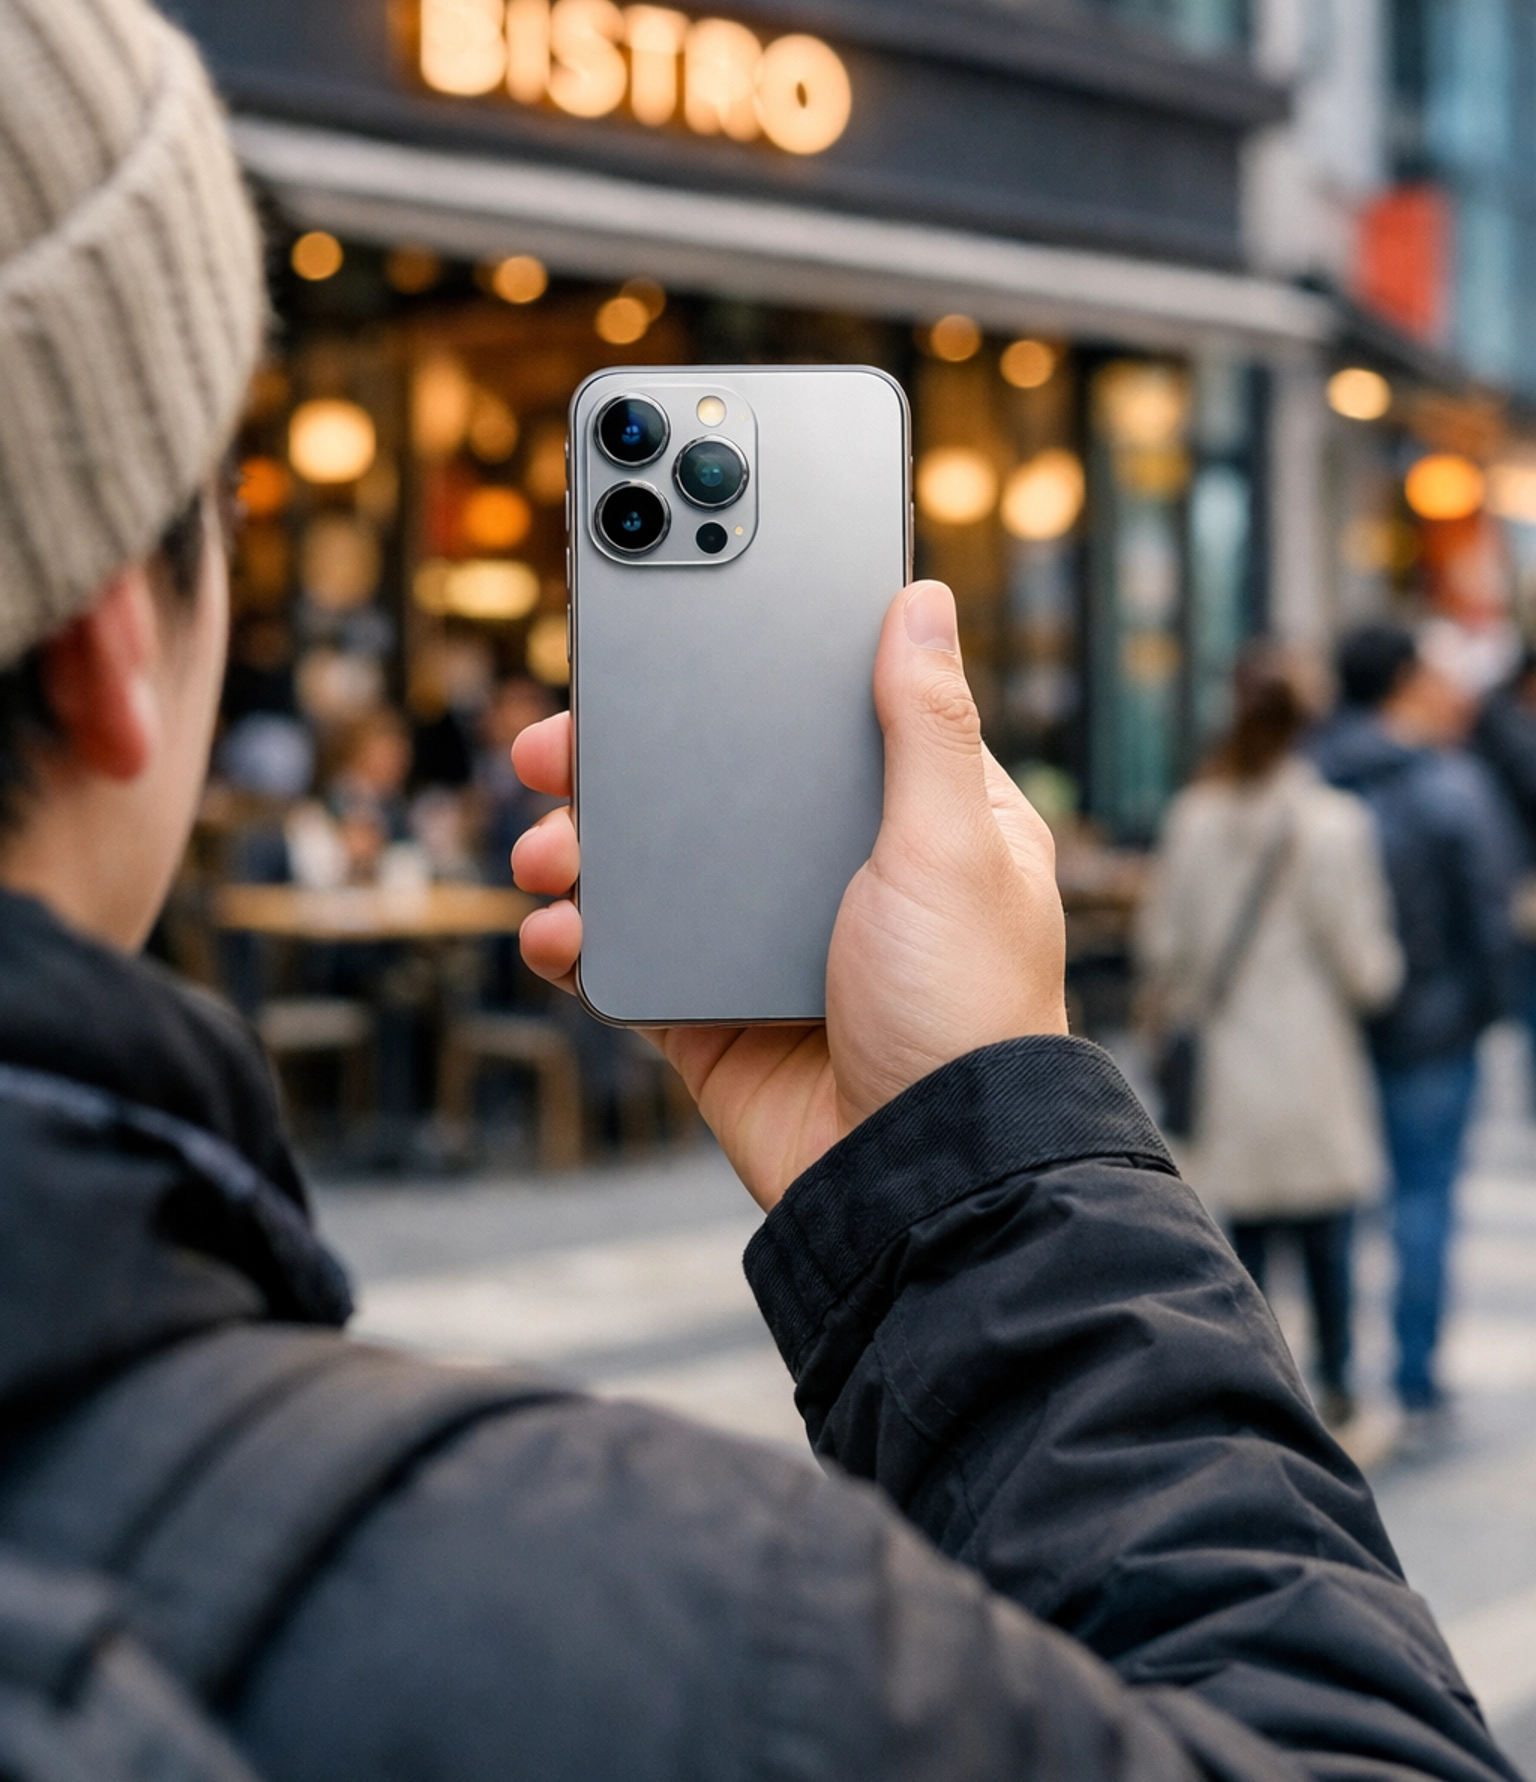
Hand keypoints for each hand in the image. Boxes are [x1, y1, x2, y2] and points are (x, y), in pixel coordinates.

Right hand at [512, 582, 1066, 1210]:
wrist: (915, 1180)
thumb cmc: (963, 1012)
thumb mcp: (952, 847)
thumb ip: (922, 725)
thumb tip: (925, 601)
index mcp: (914, 819)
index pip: (811, 717)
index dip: (740, 677)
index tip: (663, 638)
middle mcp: (836, 871)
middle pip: (712, 784)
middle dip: (626, 761)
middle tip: (554, 747)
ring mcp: (766, 942)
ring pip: (655, 866)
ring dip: (584, 849)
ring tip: (545, 850)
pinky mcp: (713, 1011)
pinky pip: (627, 959)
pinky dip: (578, 940)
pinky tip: (555, 930)